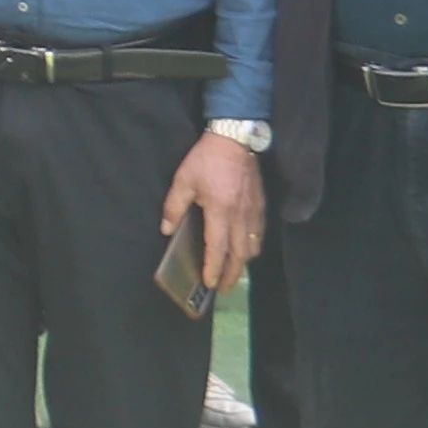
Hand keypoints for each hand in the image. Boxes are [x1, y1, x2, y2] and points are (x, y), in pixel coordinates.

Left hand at [165, 126, 268, 291]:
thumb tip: (166, 230)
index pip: (217, 248)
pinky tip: (246, 250)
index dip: (213, 268)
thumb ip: (174, 206)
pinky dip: (253, 247)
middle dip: (232, 274)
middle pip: (239, 254)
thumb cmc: (206, 159)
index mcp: (220, 211)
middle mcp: (240, 216)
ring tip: (234, 273)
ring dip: (243, 263)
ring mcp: (254, 212)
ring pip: (252, 247)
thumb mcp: (183, 180)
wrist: (235, 138)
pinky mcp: (261, 206)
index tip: (209, 283)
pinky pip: (259, 234)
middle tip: (224, 289)